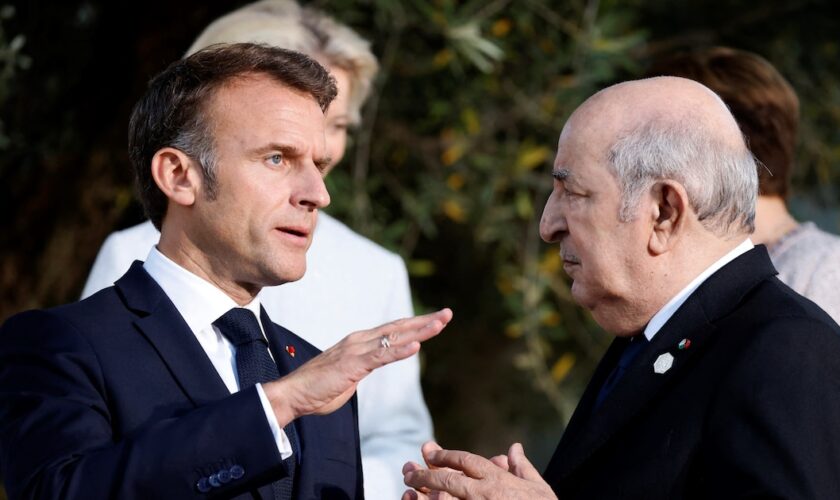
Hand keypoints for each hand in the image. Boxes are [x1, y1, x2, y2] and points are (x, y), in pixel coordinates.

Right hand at [265, 309, 451, 424]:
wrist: (293, 394)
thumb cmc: (317, 389)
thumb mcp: (347, 376)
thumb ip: (361, 368)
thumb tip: (370, 367)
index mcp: (358, 343)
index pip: (393, 330)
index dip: (416, 324)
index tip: (436, 320)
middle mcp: (359, 340)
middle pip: (399, 327)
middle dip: (425, 321)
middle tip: (448, 314)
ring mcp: (356, 350)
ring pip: (394, 337)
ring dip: (420, 330)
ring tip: (441, 324)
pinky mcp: (353, 364)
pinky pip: (381, 356)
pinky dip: (400, 349)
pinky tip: (416, 345)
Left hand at [403, 442, 555, 499]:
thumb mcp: (538, 487)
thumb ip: (522, 467)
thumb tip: (514, 447)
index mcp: (498, 479)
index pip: (466, 461)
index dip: (446, 455)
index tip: (429, 452)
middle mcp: (485, 493)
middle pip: (449, 478)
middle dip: (426, 474)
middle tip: (408, 471)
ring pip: (444, 499)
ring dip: (423, 494)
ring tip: (407, 489)